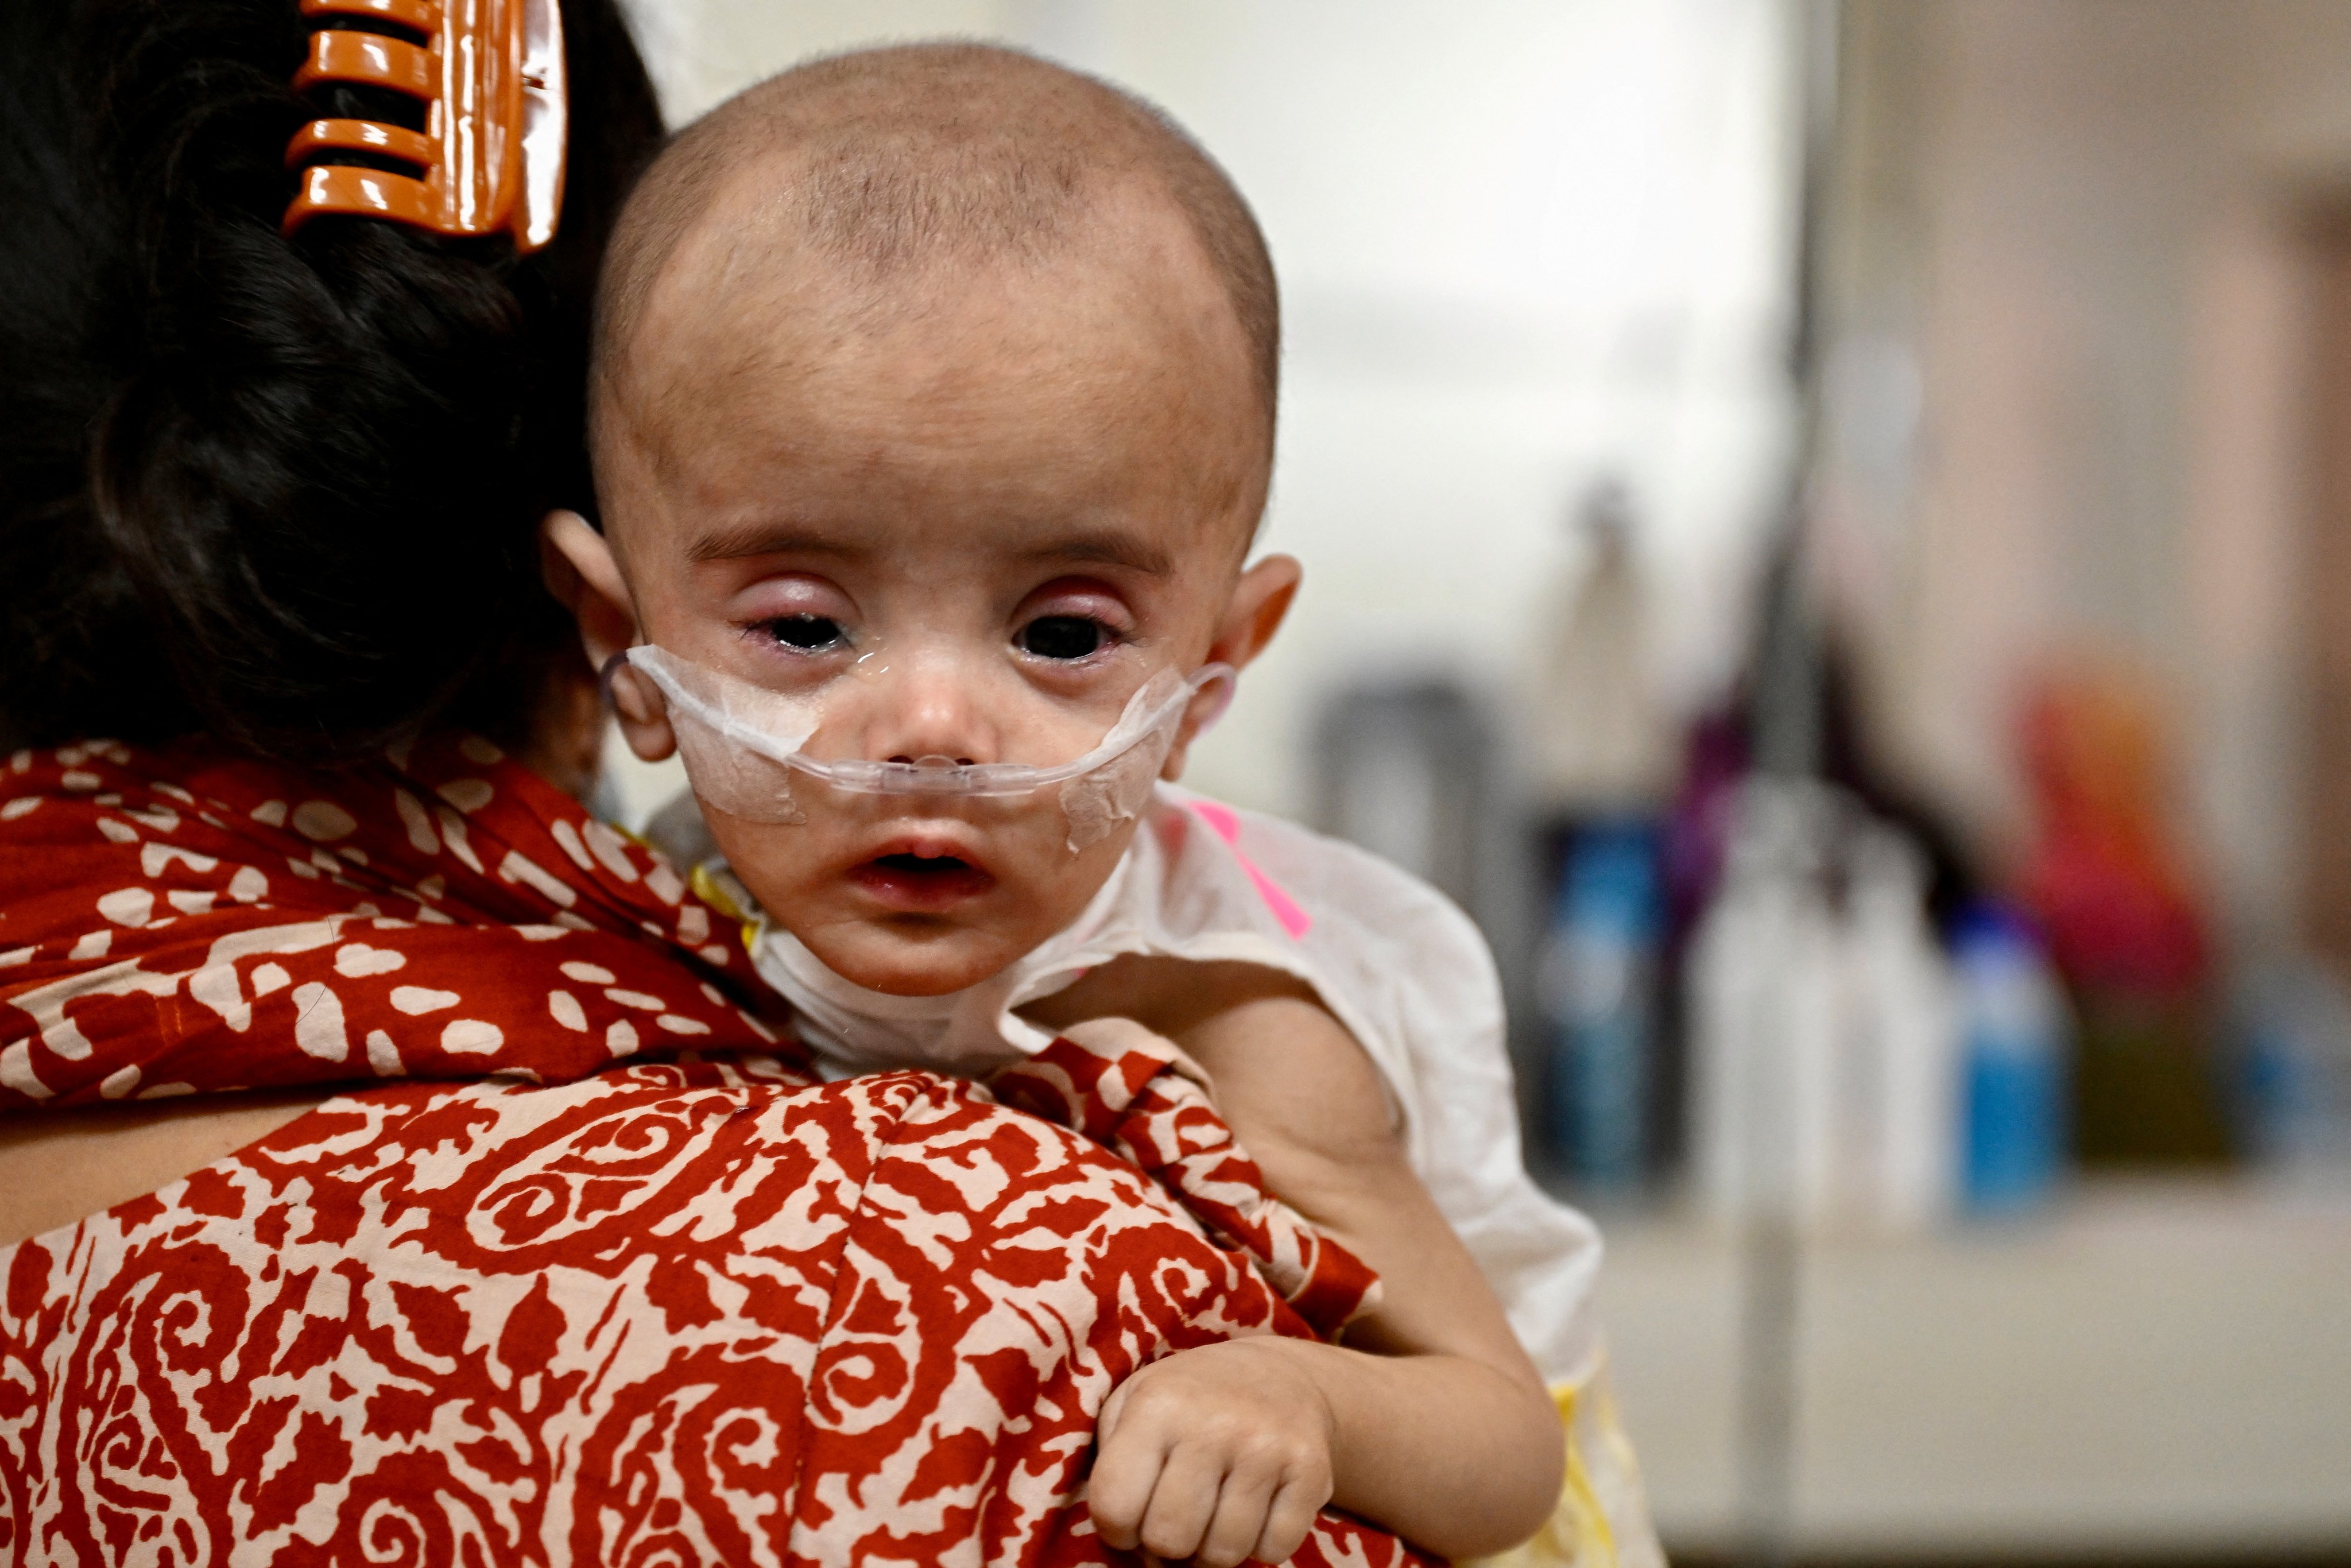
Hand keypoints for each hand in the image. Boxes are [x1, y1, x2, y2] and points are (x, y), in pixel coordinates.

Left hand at [1088, 1338, 1334, 1566]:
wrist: (1279, 1375)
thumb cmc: (1188, 1401)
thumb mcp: (1132, 1404)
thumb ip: (1109, 1464)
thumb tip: (1119, 1540)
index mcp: (1158, 1405)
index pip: (1114, 1507)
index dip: (1116, 1528)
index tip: (1130, 1516)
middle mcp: (1213, 1424)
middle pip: (1170, 1539)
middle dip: (1165, 1543)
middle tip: (1175, 1519)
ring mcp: (1267, 1448)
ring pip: (1223, 1553)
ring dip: (1212, 1548)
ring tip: (1212, 1513)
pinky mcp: (1311, 1471)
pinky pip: (1273, 1551)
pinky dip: (1259, 1546)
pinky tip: (1253, 1510)